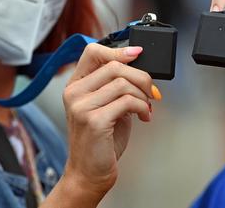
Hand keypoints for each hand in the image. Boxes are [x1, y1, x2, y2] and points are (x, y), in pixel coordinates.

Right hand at [58, 44, 154, 201]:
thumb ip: (115, 85)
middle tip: (150, 91)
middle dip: (141, 77)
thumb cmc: (100, 141)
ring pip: (123, 83)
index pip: (93, 51)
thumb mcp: (106, 105)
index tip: (138, 54)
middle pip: (115, 66)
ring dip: (143, 94)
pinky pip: (128, 101)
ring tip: (146, 106)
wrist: (89, 173)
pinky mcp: (94, 121)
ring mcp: (82, 107)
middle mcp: (74, 93)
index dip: (119, 50)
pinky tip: (144, 115)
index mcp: (76, 85)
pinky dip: (142, 107)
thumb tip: (139, 66)